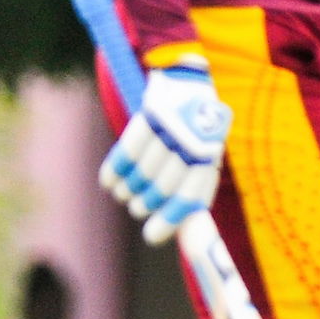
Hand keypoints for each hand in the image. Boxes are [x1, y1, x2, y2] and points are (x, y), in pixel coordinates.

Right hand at [100, 60, 230, 245]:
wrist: (189, 79)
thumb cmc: (194, 129)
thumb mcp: (201, 157)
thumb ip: (190, 192)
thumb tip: (182, 238)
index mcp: (209, 157)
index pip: (190, 197)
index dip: (170, 220)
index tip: (150, 237)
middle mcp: (195, 144)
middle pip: (163, 188)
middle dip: (146, 204)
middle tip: (138, 208)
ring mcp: (173, 129)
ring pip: (144, 172)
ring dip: (129, 190)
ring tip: (125, 194)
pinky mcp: (151, 115)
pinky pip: (127, 152)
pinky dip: (114, 171)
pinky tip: (109, 182)